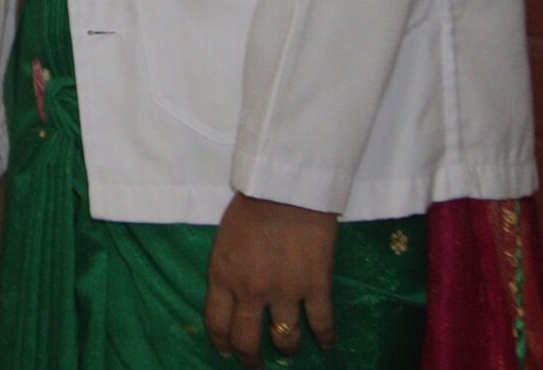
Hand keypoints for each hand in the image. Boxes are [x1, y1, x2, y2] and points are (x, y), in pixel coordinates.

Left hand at [205, 193, 337, 364]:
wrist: (286, 189)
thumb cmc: (250, 206)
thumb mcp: (224, 240)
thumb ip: (227, 270)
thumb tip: (233, 293)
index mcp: (223, 276)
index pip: (217, 324)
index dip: (222, 344)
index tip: (227, 353)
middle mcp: (251, 291)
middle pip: (247, 340)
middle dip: (250, 359)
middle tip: (255, 364)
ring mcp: (285, 292)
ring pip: (285, 338)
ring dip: (287, 349)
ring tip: (289, 351)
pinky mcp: (316, 287)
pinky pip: (322, 324)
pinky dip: (325, 338)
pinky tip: (326, 344)